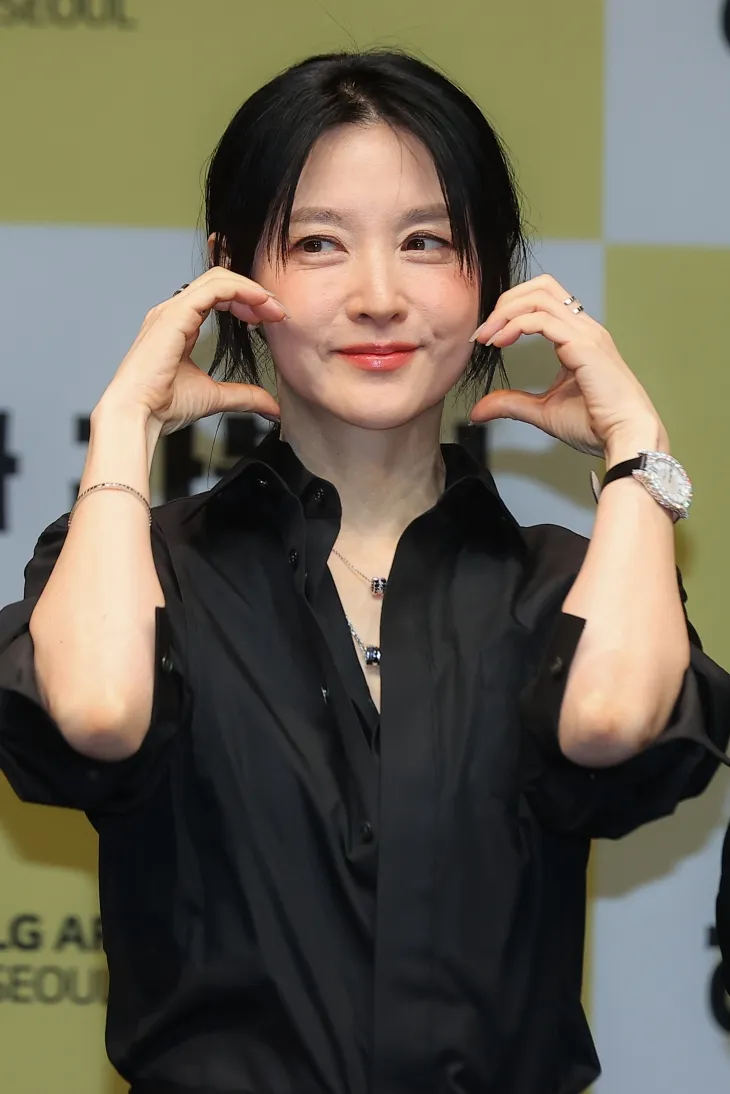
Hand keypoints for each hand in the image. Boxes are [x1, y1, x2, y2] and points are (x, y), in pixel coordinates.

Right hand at [99, 267, 285, 433]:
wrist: (139, 415)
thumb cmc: (162, 406)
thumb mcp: (215, 397)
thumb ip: (244, 396)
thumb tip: (272, 406)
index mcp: (180, 324)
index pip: (218, 295)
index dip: (248, 301)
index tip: (272, 320)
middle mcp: (174, 312)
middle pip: (220, 281)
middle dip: (254, 293)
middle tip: (279, 312)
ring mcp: (172, 311)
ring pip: (218, 278)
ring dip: (251, 290)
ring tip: (274, 309)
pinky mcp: (174, 315)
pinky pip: (213, 289)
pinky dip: (241, 290)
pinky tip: (260, 303)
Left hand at [469, 274, 665, 457]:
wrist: (626, 437)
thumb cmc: (596, 424)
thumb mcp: (542, 412)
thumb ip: (512, 404)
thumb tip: (478, 410)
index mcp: (578, 337)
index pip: (542, 300)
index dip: (510, 310)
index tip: (486, 338)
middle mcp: (584, 328)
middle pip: (541, 286)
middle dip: (505, 301)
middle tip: (482, 331)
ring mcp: (586, 334)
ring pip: (539, 297)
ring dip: (505, 312)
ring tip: (486, 337)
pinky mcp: (584, 346)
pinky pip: (543, 320)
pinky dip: (515, 325)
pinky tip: (500, 342)